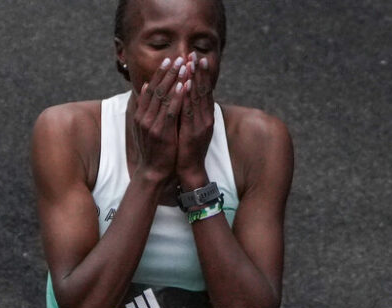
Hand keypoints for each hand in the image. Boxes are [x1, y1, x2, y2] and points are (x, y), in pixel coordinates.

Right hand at [131, 56, 188, 184]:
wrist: (154, 171)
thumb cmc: (155, 149)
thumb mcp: (147, 126)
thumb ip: (146, 107)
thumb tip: (147, 86)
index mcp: (141, 114)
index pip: (150, 89)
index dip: (160, 74)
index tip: (169, 60)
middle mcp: (144, 117)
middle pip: (156, 89)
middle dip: (168, 72)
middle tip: (178, 57)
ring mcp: (152, 124)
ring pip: (163, 97)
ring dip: (174, 80)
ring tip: (183, 66)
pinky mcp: (162, 132)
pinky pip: (170, 110)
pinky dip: (177, 97)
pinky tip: (184, 85)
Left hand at [177, 52, 214, 187]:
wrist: (189, 169)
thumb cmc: (187, 147)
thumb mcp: (190, 126)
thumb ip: (189, 111)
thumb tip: (186, 95)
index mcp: (205, 115)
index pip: (204, 90)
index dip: (201, 74)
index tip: (197, 58)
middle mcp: (205, 117)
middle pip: (203, 90)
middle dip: (199, 71)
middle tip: (195, 54)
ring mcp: (200, 124)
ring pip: (197, 98)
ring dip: (194, 79)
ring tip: (191, 63)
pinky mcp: (193, 131)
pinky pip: (189, 111)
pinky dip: (187, 96)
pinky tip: (185, 84)